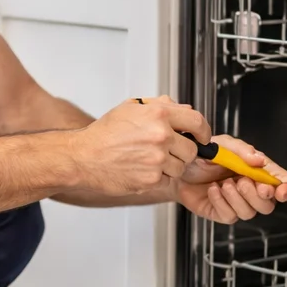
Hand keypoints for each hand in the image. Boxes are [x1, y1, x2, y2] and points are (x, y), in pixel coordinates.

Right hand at [68, 96, 208, 195]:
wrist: (83, 157)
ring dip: (170, 166)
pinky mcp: (150, 179)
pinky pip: (166, 180)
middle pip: (192, 149)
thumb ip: (161, 106)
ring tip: (148, 160)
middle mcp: (160, 136)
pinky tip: (140, 169)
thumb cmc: (104, 133)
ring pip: (180, 167)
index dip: (203, 131)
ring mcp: (156, 159)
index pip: (197, 121)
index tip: (202, 137)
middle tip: (165, 151)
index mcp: (158, 114)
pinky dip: (157, 178)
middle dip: (182, 151)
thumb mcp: (131, 108)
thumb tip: (184, 109)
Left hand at [175, 134, 286, 223]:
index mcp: (256, 171)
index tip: (283, 189)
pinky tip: (212, 190)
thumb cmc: (202, 156)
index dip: (285, 188)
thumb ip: (242, 151)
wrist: (178, 168)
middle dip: (258, 195)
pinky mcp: (221, 213)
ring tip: (223, 184)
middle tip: (243, 182)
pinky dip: (222, 202)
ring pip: (250, 212)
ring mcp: (236, 203)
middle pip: (268, 204)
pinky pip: (230, 216)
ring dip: (238, 198)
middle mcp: (250, 189)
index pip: (280, 182)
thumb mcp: (223, 145)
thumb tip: (259, 160)